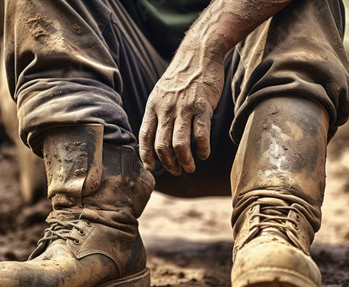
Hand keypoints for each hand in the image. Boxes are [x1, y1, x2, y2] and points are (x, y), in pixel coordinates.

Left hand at [139, 47, 224, 175]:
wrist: (199, 53)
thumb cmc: (182, 76)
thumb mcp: (162, 92)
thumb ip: (159, 112)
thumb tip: (158, 136)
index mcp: (153, 106)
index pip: (145, 137)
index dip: (146, 156)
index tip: (152, 168)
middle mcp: (166, 109)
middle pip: (161, 146)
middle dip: (168, 164)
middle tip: (176, 171)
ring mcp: (184, 108)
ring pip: (179, 144)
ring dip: (185, 161)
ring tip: (190, 167)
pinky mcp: (202, 107)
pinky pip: (201, 135)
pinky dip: (202, 149)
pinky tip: (204, 154)